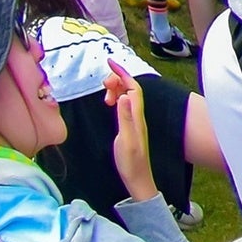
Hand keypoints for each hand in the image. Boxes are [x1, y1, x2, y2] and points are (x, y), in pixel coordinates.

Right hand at [102, 64, 154, 203]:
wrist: (138, 178)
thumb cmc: (131, 162)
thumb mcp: (126, 140)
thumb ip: (125, 118)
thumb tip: (125, 95)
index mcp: (137, 115)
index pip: (132, 87)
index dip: (123, 73)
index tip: (109, 63)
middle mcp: (138, 115)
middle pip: (131, 88)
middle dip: (118, 80)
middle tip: (103, 84)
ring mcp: (134, 120)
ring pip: (127, 96)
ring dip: (116, 89)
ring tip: (105, 95)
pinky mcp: (130, 127)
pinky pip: (124, 106)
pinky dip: (116, 99)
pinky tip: (109, 103)